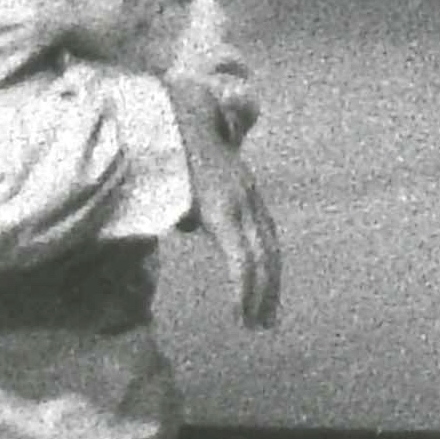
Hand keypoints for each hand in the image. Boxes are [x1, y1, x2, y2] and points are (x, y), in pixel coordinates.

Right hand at [172, 72, 281, 328]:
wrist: (170, 114)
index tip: (266, 295)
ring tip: (254, 325)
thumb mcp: (190, 180)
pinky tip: (241, 311)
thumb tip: (190, 225)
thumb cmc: (173, 146)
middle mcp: (248, 197)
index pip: (265, 237)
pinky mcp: (222, 211)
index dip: (268, 268)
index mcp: (242, 191)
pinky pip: (241, 260)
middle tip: (265, 322)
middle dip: (269, 289)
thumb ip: (195, 203)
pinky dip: (244, 289)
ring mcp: (237, 204)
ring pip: (259, 262)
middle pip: (269, 252)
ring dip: (258, 297)